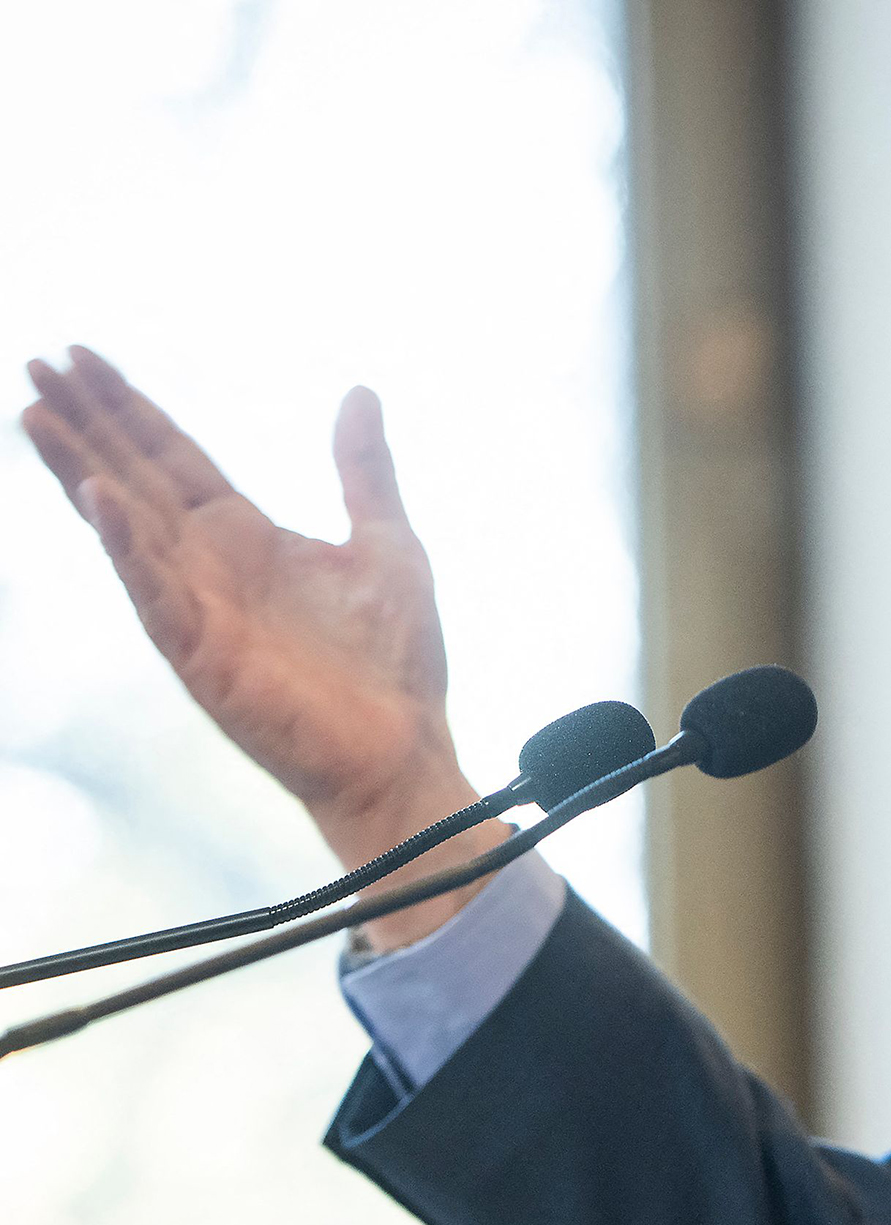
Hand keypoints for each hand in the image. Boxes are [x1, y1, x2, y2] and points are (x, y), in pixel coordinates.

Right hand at [20, 348, 500, 947]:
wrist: (404, 752)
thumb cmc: (396, 663)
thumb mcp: (388, 542)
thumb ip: (363, 469)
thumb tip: (360, 393)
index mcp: (246, 537)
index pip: (171, 457)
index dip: (129, 408)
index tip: (82, 355)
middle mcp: (209, 565)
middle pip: (134, 475)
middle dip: (87, 421)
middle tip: (37, 362)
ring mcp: (198, 607)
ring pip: (125, 524)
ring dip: (80, 470)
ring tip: (35, 416)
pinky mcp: (202, 653)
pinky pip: (154, 591)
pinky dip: (125, 544)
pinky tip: (96, 497)